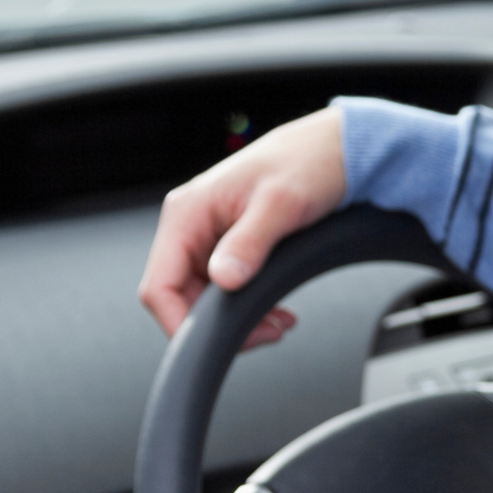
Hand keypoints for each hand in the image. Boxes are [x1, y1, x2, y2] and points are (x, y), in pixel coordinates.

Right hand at [138, 107, 346, 349]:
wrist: (333, 149)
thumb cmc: (306, 162)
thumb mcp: (280, 205)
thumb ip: (249, 244)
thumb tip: (224, 280)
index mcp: (187, 212)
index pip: (159, 286)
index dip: (179, 324)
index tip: (214, 343)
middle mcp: (190, 225)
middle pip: (179, 298)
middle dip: (219, 325)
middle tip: (268, 331)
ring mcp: (208, 236)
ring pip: (203, 299)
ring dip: (238, 319)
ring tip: (279, 323)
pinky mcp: (228, 244)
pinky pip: (224, 288)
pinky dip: (248, 306)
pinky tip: (277, 311)